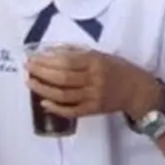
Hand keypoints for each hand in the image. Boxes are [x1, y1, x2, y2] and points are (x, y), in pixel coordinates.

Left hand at [26, 48, 158, 119]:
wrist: (136, 90)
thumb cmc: (118, 69)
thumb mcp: (102, 56)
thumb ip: (80, 55)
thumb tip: (53, 53)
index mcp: (96, 62)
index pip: (67, 61)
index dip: (47, 60)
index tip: (33, 58)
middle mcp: (94, 79)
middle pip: (62, 77)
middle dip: (41, 73)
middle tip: (27, 69)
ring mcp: (93, 96)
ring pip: (63, 95)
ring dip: (43, 89)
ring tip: (30, 82)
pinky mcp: (92, 110)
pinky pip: (71, 111)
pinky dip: (55, 108)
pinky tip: (43, 102)